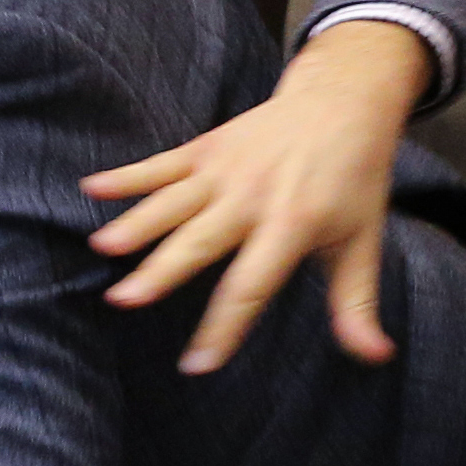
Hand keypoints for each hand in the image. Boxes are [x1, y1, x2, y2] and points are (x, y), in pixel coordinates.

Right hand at [82, 21, 427, 373]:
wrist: (343, 101)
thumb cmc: (354, 181)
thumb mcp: (363, 243)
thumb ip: (357, 303)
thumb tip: (375, 356)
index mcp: (292, 226)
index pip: (251, 287)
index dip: (224, 327)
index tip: (197, 364)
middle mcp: (253, 197)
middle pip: (200, 242)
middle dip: (161, 271)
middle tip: (125, 300)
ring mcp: (226, 169)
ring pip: (173, 203)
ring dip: (136, 224)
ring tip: (102, 248)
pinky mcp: (208, 148)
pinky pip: (162, 164)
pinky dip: (127, 176)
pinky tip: (91, 187)